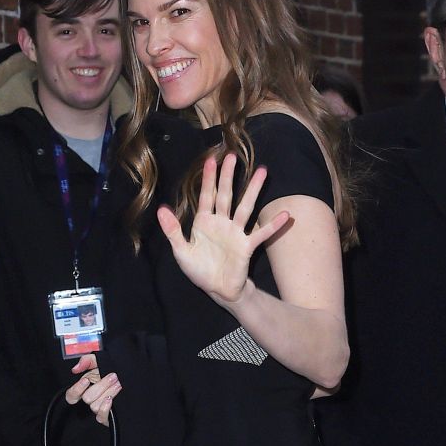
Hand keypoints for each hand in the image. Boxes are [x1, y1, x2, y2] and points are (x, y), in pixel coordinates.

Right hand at [66, 355, 120, 425]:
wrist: (131, 379)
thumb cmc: (113, 372)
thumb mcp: (100, 362)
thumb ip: (87, 360)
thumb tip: (76, 368)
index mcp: (85, 388)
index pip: (71, 395)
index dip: (77, 389)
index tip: (86, 380)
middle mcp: (91, 399)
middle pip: (86, 398)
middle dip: (101, 385)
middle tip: (113, 376)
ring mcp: (98, 409)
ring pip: (94, 406)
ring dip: (108, 393)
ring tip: (118, 384)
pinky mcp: (106, 417)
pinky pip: (101, 417)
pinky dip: (105, 408)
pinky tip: (110, 399)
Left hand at [157, 154, 289, 305]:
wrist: (217, 289)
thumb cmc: (199, 270)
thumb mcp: (181, 251)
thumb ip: (172, 231)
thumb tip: (161, 210)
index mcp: (204, 222)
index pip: (206, 195)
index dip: (208, 179)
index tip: (211, 160)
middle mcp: (221, 222)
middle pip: (226, 194)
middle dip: (228, 176)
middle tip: (232, 156)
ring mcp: (235, 232)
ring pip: (245, 207)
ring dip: (253, 190)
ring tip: (262, 171)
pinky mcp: (246, 245)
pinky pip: (261, 233)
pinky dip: (273, 225)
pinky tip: (285, 214)